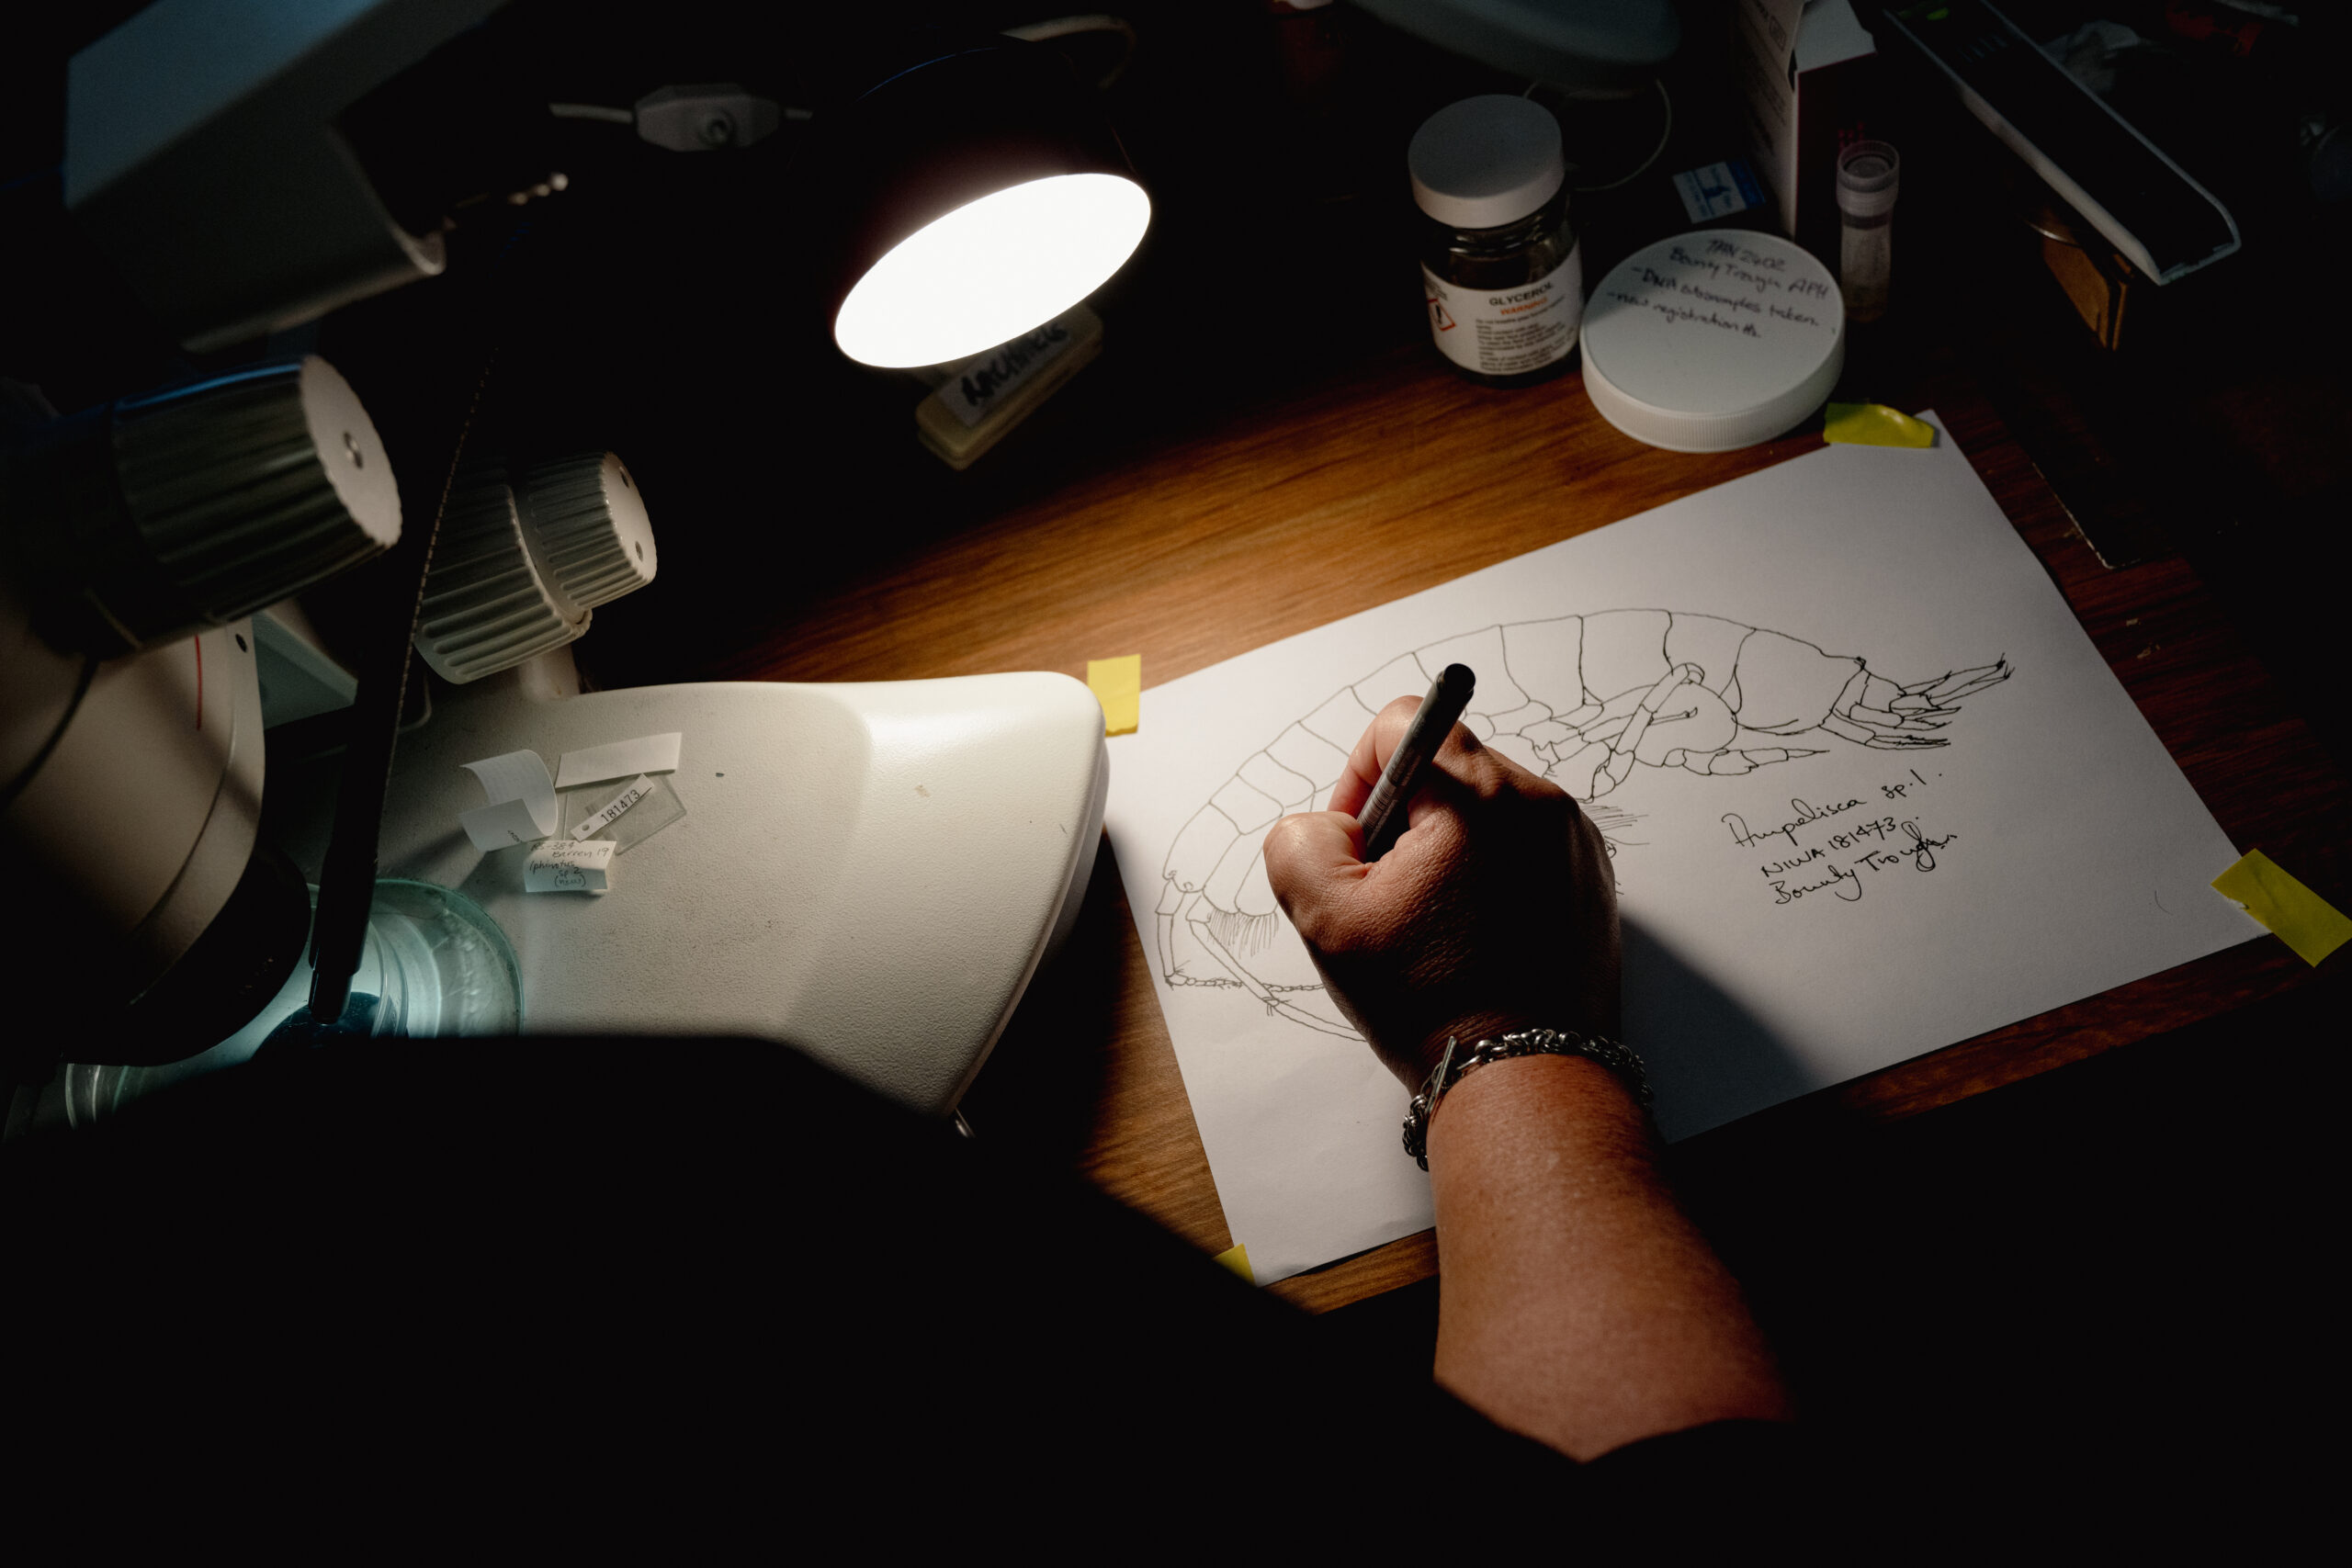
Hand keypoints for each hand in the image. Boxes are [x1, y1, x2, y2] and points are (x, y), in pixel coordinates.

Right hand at [1261, 695, 1619, 1090]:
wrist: (1524, 1080)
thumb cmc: (1433, 1003)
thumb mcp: (1326, 920)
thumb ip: (1300, 840)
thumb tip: (1331, 825)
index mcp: (1479, 796)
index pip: (1401, 724)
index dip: (1358, 777)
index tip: (1360, 845)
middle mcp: (1540, 804)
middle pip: (1445, 769)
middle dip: (1404, 822)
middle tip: (1392, 901)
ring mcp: (1574, 843)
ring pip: (1483, 811)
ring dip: (1446, 852)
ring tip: (1437, 928)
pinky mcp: (1590, 880)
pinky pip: (1522, 848)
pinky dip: (1489, 878)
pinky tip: (1476, 939)